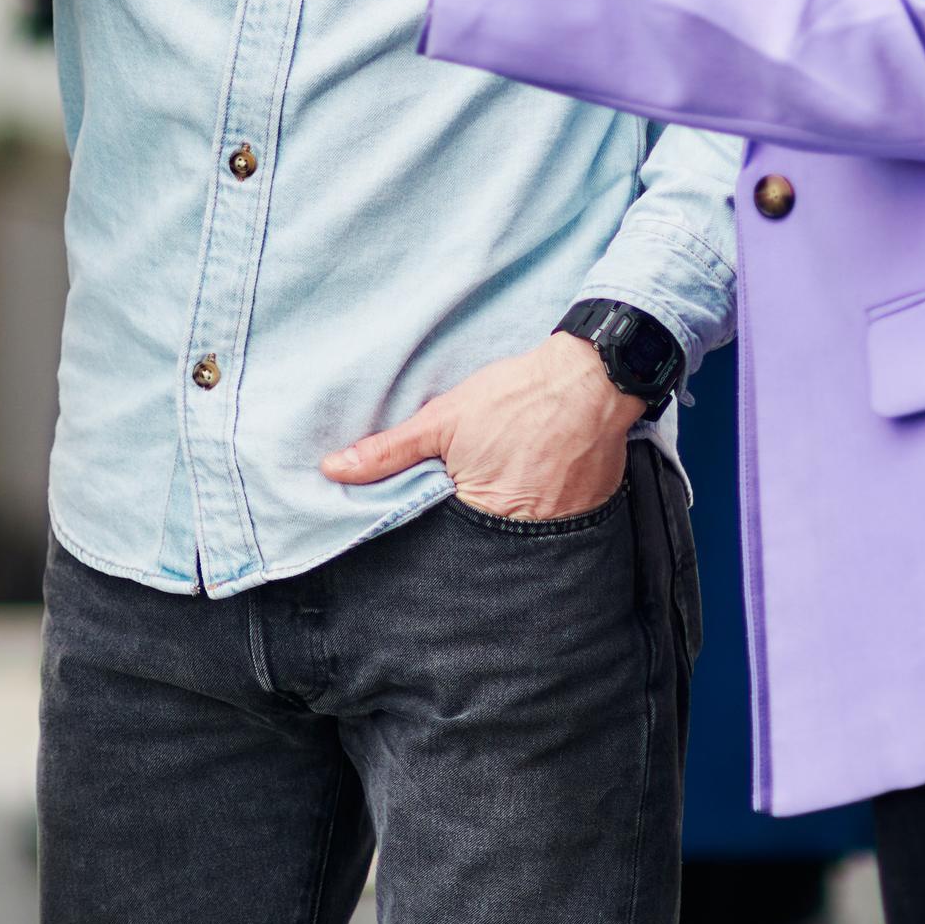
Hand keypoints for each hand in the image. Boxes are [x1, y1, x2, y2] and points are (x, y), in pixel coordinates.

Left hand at [322, 333, 638, 521]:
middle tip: (462, 492)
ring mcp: (558, 529)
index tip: (418, 515)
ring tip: (498, 484)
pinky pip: (548, 527)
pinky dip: (535, 510)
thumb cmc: (515, 397)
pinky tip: (529, 481)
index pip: (437, 545)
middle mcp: (521, 536)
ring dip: (500, 519)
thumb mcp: (442, 418)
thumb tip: (333, 470)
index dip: (425, 531)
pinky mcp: (584, 515)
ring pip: (513, 537)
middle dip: (462, 529)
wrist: (591, 378)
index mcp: (480, 516)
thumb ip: (388, 451)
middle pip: (477, 545)